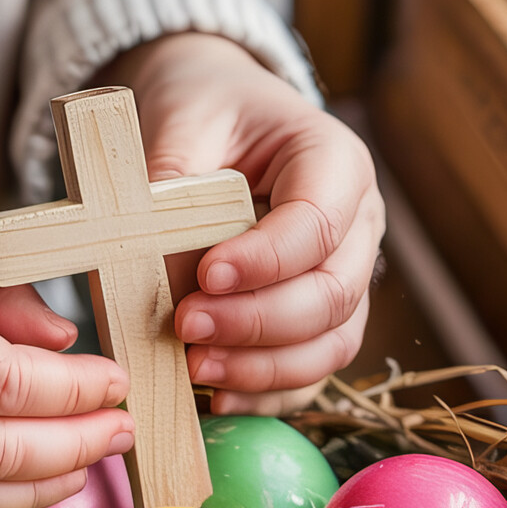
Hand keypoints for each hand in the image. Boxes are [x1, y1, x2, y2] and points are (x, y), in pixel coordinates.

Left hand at [104, 34, 384, 414]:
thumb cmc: (207, 107)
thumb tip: (149, 243)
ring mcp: (345, 275)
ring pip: (332, 343)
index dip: (266, 260)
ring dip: (264, 368)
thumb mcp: (184, 116)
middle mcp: (357, 224)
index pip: (318, 224)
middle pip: (333, 294)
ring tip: (195, 370)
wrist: (219, 113)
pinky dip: (268, 394)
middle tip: (186, 326)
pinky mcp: (320, 318)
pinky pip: (310, 371)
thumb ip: (172, 174)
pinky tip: (216, 400)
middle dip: (259, 322)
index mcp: (336, 161)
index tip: (207, 275)